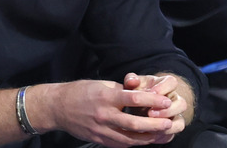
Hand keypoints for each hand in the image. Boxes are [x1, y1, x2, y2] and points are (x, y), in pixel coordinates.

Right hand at [41, 79, 175, 147]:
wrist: (57, 107)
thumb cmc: (79, 92)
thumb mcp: (100, 84)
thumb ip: (120, 90)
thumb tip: (141, 94)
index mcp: (104, 97)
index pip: (133, 100)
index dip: (153, 101)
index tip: (166, 101)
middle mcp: (103, 115)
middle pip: (134, 123)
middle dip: (155, 124)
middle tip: (169, 123)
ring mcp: (101, 130)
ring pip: (130, 139)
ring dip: (149, 138)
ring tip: (162, 135)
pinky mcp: (99, 140)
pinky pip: (121, 144)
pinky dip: (135, 143)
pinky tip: (145, 140)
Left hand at [123, 73, 188, 143]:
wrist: (134, 109)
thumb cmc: (135, 93)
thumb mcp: (131, 85)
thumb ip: (131, 80)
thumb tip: (133, 80)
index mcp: (164, 85)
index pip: (172, 82)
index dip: (164, 87)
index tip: (152, 92)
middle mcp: (173, 100)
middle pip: (182, 103)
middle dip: (167, 109)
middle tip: (150, 113)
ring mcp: (174, 115)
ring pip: (181, 121)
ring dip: (167, 124)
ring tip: (151, 123)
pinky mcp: (171, 127)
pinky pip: (174, 133)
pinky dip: (165, 133)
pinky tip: (152, 132)